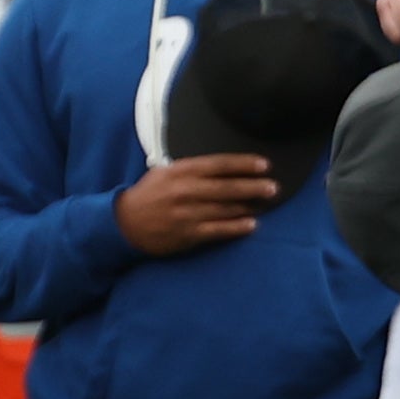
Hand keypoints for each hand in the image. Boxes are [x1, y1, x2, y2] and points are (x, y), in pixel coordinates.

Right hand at [113, 151, 278, 257]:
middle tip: (273, 187)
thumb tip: (222, 167)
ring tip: (266, 204)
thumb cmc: (149, 195)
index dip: (243, 164)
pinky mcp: (187, 234)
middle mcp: (185, 191)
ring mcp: (187, 213)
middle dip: (253, 186)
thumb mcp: (166, 172)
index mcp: (181, 171)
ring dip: (248, 206)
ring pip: (225, 209)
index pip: (218, 164)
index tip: (264, 164)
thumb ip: (192, 169)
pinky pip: (217, 230)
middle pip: (227, 187)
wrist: (126, 223)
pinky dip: (236, 227)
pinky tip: (251, 225)